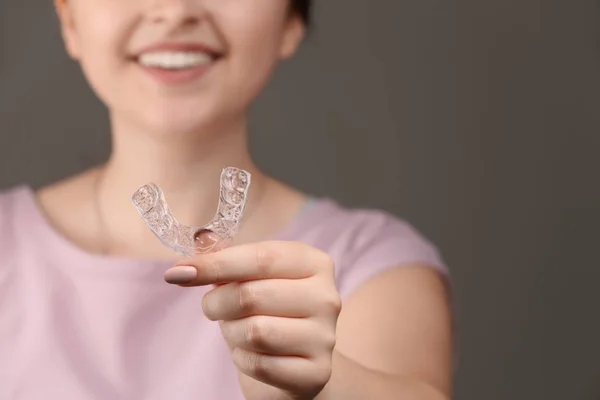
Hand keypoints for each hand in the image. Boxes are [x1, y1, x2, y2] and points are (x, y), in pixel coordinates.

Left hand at [164, 241, 341, 399]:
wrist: (297, 361)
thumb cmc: (269, 312)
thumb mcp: (251, 278)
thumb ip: (226, 259)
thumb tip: (196, 247)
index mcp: (314, 262)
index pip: (260, 257)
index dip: (215, 264)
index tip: (178, 271)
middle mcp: (327, 296)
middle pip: (252, 295)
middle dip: (217, 303)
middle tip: (213, 307)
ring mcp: (325, 337)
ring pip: (255, 332)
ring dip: (231, 333)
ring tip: (237, 331)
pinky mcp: (317, 372)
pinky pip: (260, 364)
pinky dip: (243, 360)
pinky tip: (251, 354)